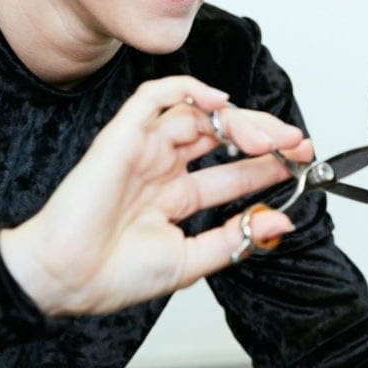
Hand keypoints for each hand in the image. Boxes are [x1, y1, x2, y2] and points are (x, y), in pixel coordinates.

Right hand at [0, 76, 311, 315]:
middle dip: (264, 135)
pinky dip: (188, 90)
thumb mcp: (190, 262)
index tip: (302, 163)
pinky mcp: (122, 135)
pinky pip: (156, 97)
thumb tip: (280, 220)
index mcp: (174, 195)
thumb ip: (235, 238)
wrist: (65, 278)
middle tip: (297, 143)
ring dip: (239, 120)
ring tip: (269, 139)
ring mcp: (143, 148)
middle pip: (222, 135)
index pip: (231, 169)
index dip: (268, 164)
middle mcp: (162, 167)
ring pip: (199, 113)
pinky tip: (220, 101)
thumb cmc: (112, 275)